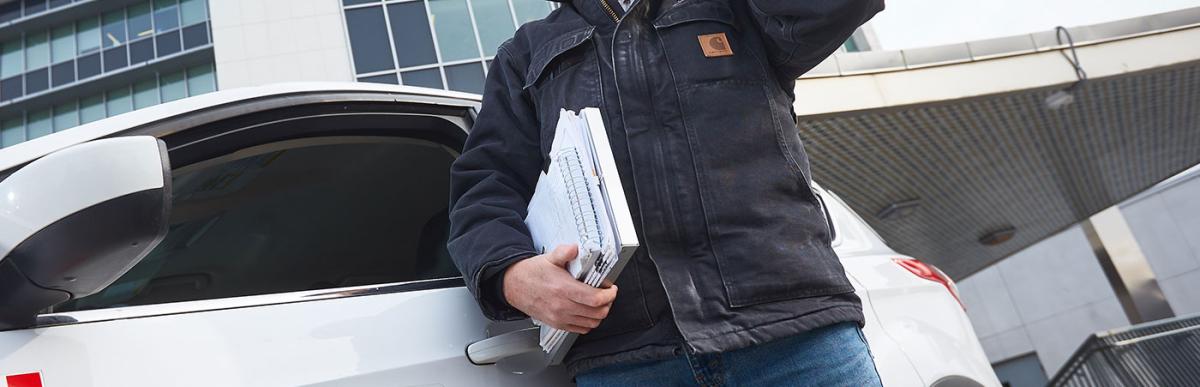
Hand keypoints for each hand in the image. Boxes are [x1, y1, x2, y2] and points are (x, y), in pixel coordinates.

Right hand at [503, 244, 617, 333]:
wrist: (513, 286)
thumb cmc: (531, 273)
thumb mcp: (549, 258)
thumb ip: (564, 252)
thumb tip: (575, 248)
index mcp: (563, 289)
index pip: (595, 299)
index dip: (609, 295)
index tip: (611, 289)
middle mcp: (562, 306)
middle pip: (598, 313)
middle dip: (608, 303)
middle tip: (607, 294)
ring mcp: (560, 317)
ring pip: (592, 323)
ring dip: (599, 314)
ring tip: (599, 303)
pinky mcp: (557, 324)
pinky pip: (581, 329)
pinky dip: (589, 322)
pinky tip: (587, 312)